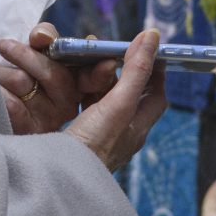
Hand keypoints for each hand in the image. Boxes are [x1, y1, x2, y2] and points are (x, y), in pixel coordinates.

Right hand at [0, 26, 168, 172]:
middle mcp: (121, 134)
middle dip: (117, 72)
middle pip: (126, 95)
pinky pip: (80, 111)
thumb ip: (135, 71)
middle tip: (104, 53)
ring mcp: (99, 138)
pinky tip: (64, 87)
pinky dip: (75, 95)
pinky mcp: (77, 141)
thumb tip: (152, 36)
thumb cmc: (94, 145)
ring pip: (102, 102)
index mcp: (137, 127)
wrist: (59, 179)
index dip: (152, 69)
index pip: (155, 94)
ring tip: (82, 64)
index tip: (143, 48)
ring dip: (93, 82)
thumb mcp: (119, 104)